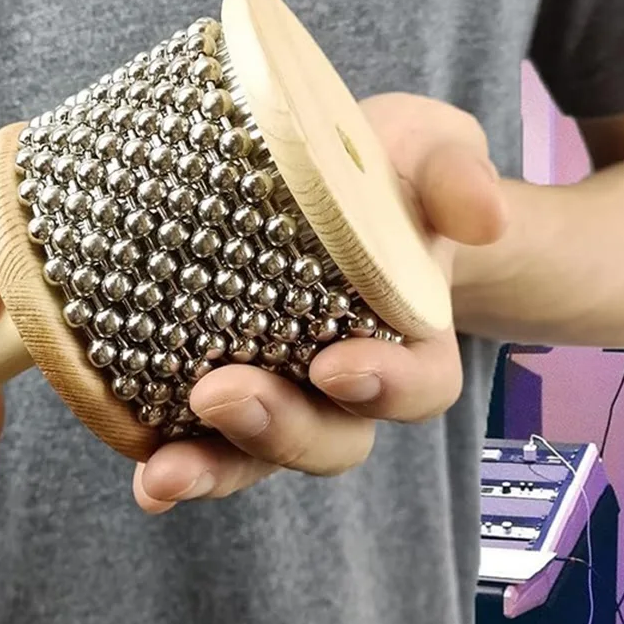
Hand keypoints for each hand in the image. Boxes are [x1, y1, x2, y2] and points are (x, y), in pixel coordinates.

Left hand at [133, 93, 507, 511]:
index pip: (419, 383)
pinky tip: (142, 475)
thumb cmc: (385, 165)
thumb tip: (480, 216)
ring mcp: (283, 391)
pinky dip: (171, 461)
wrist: (325, 175)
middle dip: (279, 430)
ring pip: (259, 454)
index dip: (384, 386)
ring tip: (164, 473)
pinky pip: (200, 438)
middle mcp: (347, 381)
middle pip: (331, 437)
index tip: (336, 364)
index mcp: (413, 335)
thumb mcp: (431, 148)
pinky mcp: (219, 386)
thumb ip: (456, 173)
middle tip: (220, 395)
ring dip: (215, 466)